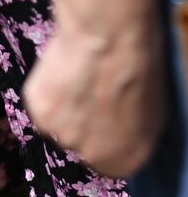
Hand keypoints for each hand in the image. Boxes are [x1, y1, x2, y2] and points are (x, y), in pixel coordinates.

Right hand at [23, 0, 165, 177]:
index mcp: (127, 159)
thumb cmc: (143, 61)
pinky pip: (45, 107)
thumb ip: (137, 129)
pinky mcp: (39, 114)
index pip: (116, 164)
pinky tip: (67, 70)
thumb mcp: (157, 103)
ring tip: (83, 76)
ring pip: (63, 126)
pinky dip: (52, 92)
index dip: (116, 138)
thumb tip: (128, 130)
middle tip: (98, 91)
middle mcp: (91, 156)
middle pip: (85, 145)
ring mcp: (61, 136)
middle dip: (90, 124)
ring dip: (70, 107)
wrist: (108, 33)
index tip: (117, 117)